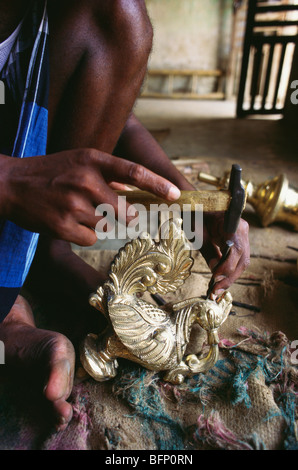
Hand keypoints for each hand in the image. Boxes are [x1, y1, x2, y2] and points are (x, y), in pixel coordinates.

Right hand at [0, 149, 180, 245]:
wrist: (12, 184)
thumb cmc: (50, 172)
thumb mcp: (79, 161)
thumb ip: (107, 173)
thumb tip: (134, 189)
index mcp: (92, 159)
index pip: (133, 172)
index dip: (158, 185)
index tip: (176, 195)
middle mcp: (85, 180)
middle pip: (125, 211)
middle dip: (126, 216)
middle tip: (115, 213)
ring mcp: (73, 204)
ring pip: (106, 226)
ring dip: (97, 223)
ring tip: (76, 210)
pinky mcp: (63, 226)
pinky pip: (91, 238)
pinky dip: (84, 234)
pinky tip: (68, 222)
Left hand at [200, 213, 249, 297]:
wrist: (195, 203)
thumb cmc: (194, 215)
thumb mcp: (198, 234)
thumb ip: (209, 253)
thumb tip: (216, 272)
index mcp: (232, 223)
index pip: (236, 250)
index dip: (227, 267)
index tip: (215, 279)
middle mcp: (242, 229)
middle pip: (242, 259)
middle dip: (229, 278)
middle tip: (215, 292)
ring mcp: (242, 235)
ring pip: (242, 262)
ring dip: (230, 278)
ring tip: (217, 291)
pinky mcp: (239, 241)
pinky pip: (237, 259)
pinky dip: (229, 272)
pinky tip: (220, 283)